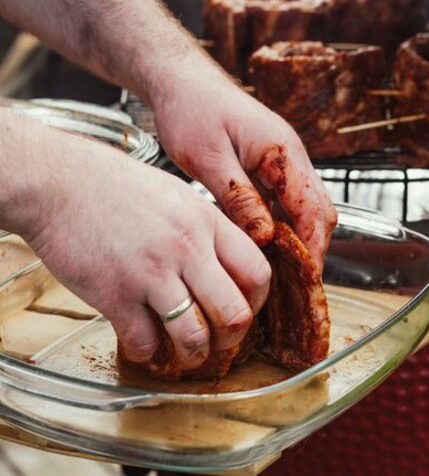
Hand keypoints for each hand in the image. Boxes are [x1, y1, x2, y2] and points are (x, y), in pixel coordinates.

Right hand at [24, 130, 270, 371]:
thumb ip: (206, 228)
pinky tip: (143, 340)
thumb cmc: (116, 186)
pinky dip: (147, 351)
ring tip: (186, 353)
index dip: (256, 301)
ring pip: (194, 336)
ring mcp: (152, 273)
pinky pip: (145, 342)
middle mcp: (187, 249)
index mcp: (207, 222)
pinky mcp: (115, 295)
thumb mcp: (178, 195)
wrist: (61, 183)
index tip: (244, 308)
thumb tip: (227, 261)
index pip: (257, 272)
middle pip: (235, 312)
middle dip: (232, 337)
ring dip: (194, 354)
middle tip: (220, 341)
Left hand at [151, 58, 336, 270]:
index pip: (312, 207)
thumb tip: (266, 237)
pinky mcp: (269, 164)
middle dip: (314, 247)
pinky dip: (284, 226)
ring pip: (306, 206)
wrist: (181, 79)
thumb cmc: (191, 109)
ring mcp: (283, 159)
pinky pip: (287, 200)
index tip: (305, 280)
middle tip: (295, 285)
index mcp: (281, 151)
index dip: (313, 246)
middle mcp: (291, 155)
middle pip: (320, 209)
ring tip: (282, 275)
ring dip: (300, 238)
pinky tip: (266, 247)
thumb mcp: (209, 158)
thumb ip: (238, 197)